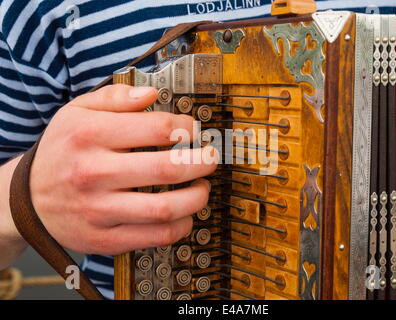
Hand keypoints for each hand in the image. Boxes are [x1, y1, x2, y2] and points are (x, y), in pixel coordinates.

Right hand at [28, 84, 217, 254]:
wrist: (28, 198)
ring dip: (196, 197)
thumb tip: (151, 94)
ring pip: (164, 208)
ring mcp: (98, 209)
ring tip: (202, 186)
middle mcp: (93, 172)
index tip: (195, 130)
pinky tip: (185, 214)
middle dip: (202, 161)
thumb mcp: (77, 111)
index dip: (187, 128)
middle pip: (167, 168)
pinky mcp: (104, 238)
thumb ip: (114, 97)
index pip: (156, 128)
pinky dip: (180, 226)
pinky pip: (154, 236)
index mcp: (89, 135)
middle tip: (211, 157)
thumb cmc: (61, 151)